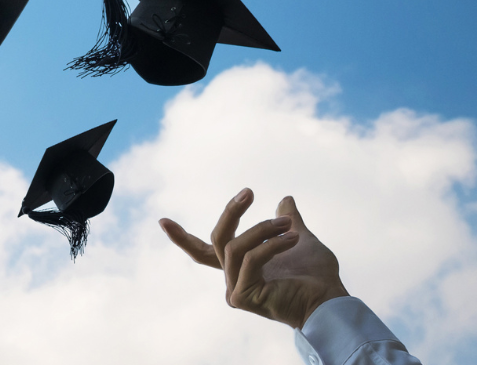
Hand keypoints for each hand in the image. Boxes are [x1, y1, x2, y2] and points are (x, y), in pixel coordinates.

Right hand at [158, 189, 348, 328]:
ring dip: (263, 229)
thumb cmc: (318, 276)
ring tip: (289, 224)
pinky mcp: (242, 297)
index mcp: (240, 267)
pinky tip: (292, 239)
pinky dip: (272, 245)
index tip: (162, 220)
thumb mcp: (301, 238)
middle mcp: (232, 278)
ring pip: (234, 247)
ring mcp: (235, 289)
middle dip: (231, 213)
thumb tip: (285, 199)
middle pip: (217, 239)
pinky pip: (250, 259)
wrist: (331, 300)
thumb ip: (288, 221)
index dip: (182, 237)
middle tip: (247, 193)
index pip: (203, 251)